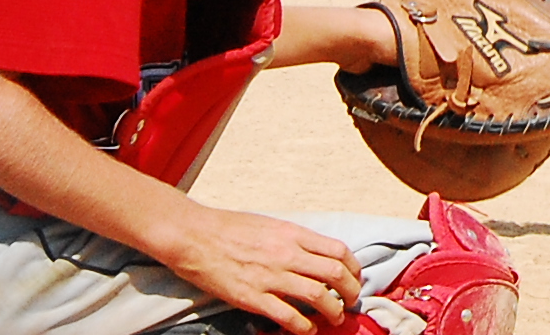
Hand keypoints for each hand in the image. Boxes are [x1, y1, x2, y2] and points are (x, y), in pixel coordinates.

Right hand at [151, 205, 364, 334]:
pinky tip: (307, 329)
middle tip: (351, 300)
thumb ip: (293, 239)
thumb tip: (314, 254)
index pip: (338, 250)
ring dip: (333, 310)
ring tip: (335, 317)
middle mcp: (287, 254)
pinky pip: (288, 316)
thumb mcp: (270, 224)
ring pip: (318, 296)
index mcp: (292, 233)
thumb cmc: (229, 228)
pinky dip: (304, 326)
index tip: (354, 277)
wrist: (195, 236)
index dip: (353, 267)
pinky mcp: (253, 298)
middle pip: (334, 273)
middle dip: (350, 290)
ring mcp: (270, 277)